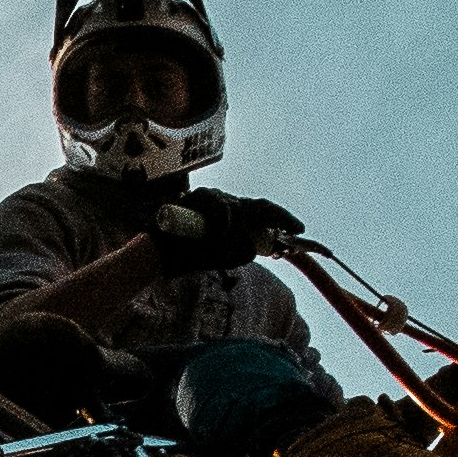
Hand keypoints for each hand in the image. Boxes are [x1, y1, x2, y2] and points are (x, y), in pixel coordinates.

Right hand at [170, 189, 301, 261]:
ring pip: (239, 211)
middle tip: (293, 230)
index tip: (300, 229)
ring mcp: (212, 199)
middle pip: (259, 206)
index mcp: (233, 217)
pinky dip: (223, 226)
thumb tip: (253, 248)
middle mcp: (225, 204)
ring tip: (222, 249)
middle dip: (278, 218)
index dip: (282, 218)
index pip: (263, 212)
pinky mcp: (198, 198)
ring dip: (236, 234)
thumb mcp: (218, 258)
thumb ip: (237, 253)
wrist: (157, 253)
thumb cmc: (186, 254)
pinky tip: (215, 237)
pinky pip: (221, 210)